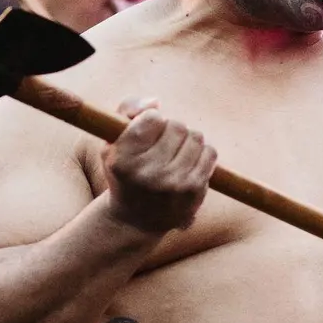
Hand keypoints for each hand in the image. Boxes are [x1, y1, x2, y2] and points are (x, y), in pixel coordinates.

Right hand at [103, 98, 215, 232]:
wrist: (136, 219)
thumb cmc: (125, 172)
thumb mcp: (113, 140)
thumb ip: (128, 110)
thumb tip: (155, 102)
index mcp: (123, 160)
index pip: (152, 118)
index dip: (151, 120)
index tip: (146, 132)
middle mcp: (149, 174)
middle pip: (177, 125)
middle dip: (170, 130)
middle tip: (160, 145)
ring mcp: (174, 184)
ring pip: (195, 137)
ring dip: (186, 140)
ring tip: (174, 154)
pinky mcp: (195, 191)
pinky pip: (210, 153)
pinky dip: (200, 153)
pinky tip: (186, 163)